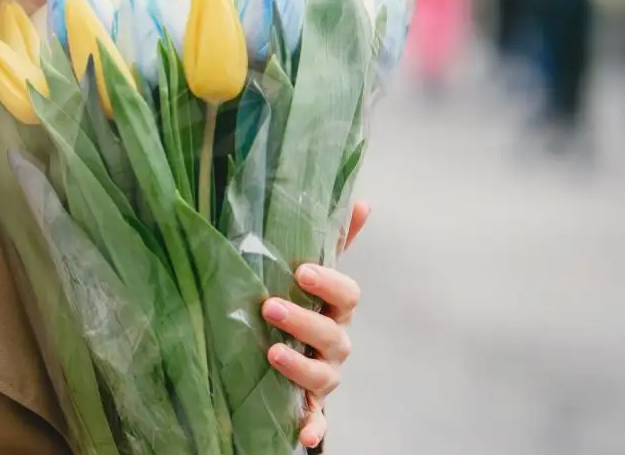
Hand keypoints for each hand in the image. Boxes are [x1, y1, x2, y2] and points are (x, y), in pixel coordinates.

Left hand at [260, 200, 370, 449]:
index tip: (301, 270)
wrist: (286, 358)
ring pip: (324, 376)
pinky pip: (316, 421)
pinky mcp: (309, 407)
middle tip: (270, 306)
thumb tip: (363, 201)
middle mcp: (334, 345)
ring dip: (301, 367)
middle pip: (333, 336)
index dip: (328, 283)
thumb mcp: (311, 277)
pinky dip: (312, 429)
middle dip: (304, 321)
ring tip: (272, 354)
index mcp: (335, 311)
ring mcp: (324, 378)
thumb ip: (333, 241)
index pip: (346, 295)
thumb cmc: (300, 308)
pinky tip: (302, 436)